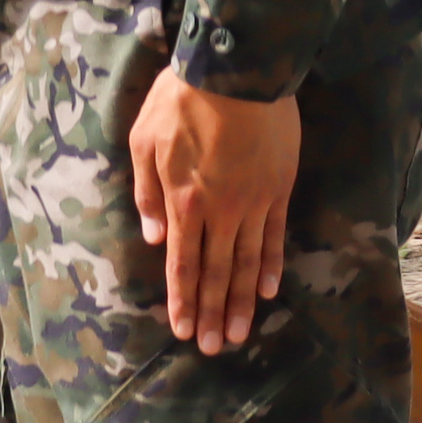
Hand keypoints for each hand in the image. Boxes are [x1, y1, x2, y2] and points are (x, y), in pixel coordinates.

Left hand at [129, 69, 299, 355]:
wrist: (237, 73)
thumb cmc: (180, 102)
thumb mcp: (143, 142)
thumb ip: (147, 194)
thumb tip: (152, 237)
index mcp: (183, 201)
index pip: (180, 263)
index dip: (182, 299)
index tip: (183, 330)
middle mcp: (219, 211)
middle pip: (215, 272)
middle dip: (212, 313)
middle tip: (214, 349)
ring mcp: (253, 203)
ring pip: (247, 263)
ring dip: (241, 301)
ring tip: (239, 333)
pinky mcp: (278, 190)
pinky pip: (274, 237)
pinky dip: (270, 266)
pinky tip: (267, 291)